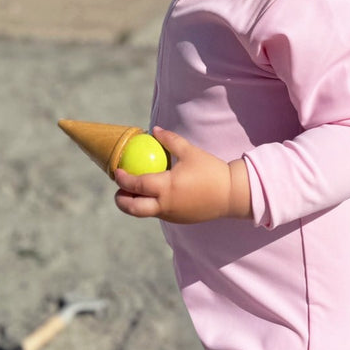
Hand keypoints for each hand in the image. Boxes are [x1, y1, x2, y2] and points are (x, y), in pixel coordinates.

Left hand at [113, 127, 251, 223]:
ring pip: (145, 213)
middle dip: (121, 200)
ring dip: (135, 203)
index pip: (136, 185)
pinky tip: (155, 194)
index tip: (118, 171)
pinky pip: (159, 213)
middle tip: (119, 190)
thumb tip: (154, 130)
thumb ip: (170, 140)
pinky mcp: (179, 219)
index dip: (123, 178)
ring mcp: (171, 214)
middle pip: (133, 208)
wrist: (231, 194)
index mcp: (166, 187)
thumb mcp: (190, 151)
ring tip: (134, 191)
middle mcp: (165, 204)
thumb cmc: (211, 170)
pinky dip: (151, 205)